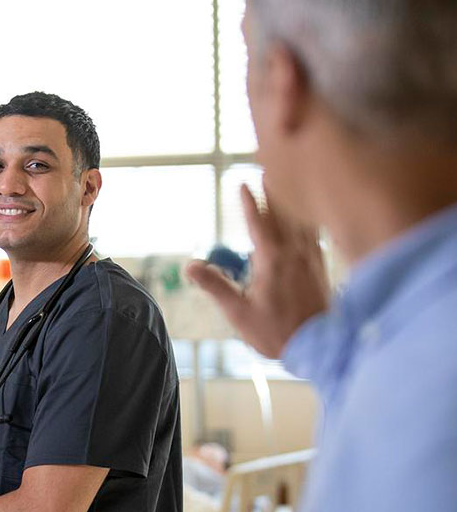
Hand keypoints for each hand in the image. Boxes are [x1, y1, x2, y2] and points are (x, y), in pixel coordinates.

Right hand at [186, 182, 329, 358]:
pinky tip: (307, 214)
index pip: (258, 223)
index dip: (249, 203)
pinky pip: (314, 232)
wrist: (320, 347)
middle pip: (283, 212)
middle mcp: (294, 253)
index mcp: (272, 261)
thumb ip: (215, 286)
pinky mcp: (321, 266)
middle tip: (269, 164)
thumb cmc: (276, 333)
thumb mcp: (238, 313)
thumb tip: (190, 265)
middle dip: (274, 188)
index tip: (242, 183)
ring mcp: (311, 258)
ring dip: (293, 197)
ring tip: (288, 179)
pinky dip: (308, 216)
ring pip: (301, 218)